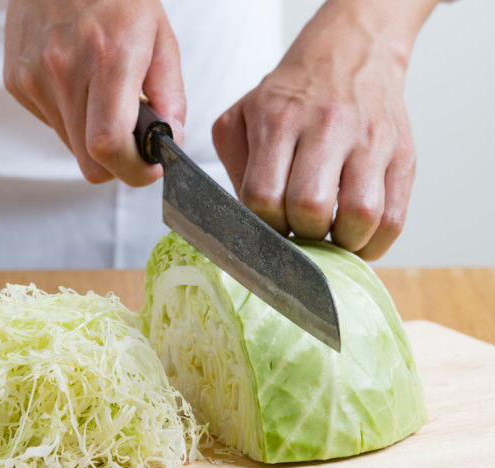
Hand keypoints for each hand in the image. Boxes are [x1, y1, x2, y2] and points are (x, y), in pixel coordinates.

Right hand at [3, 0, 185, 185]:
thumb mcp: (159, 37)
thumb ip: (170, 96)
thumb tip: (169, 143)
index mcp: (108, 59)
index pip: (108, 147)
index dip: (133, 169)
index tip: (150, 165)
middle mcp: (63, 71)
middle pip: (90, 162)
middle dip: (117, 161)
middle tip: (131, 136)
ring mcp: (33, 78)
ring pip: (71, 147)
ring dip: (92, 136)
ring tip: (101, 95)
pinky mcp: (16, 82)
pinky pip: (52, 125)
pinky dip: (71, 117)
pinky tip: (77, 83)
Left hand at [212, 0, 438, 259]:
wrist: (350, 53)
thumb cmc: (289, 97)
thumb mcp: (241, 117)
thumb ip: (236, 167)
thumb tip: (250, 221)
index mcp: (278, 119)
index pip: (263, 196)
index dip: (263, 224)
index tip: (269, 226)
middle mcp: (327, 127)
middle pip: (311, 207)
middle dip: (300, 233)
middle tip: (299, 230)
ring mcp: (371, 142)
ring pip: (360, 216)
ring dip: (340, 243)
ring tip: (329, 237)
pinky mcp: (403, 156)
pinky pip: (395, 218)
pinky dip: (374, 243)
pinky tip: (356, 238)